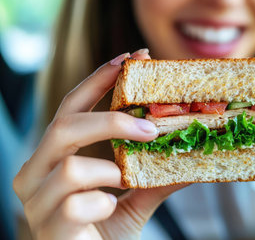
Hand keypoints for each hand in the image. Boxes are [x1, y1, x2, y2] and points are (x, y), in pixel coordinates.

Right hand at [13, 49, 186, 239]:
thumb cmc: (104, 232)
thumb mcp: (134, 199)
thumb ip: (156, 176)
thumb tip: (192, 153)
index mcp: (54, 157)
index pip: (72, 107)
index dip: (99, 79)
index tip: (130, 57)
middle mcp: (36, 173)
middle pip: (65, 126)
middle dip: (112, 120)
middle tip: (151, 127)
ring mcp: (37, 202)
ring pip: (69, 167)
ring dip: (109, 171)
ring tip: (125, 182)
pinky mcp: (47, 228)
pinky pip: (75, 204)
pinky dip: (102, 203)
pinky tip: (108, 211)